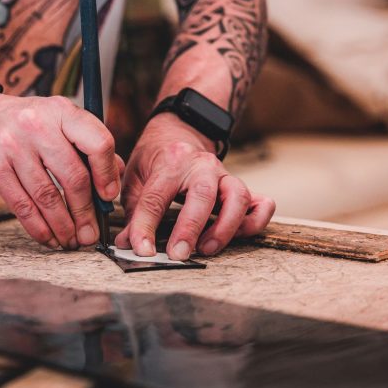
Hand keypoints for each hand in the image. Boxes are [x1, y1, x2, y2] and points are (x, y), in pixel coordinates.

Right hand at [0, 94, 123, 249]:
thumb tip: (115, 179)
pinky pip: (22, 206)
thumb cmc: (25, 123)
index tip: (109, 197)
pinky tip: (49, 237)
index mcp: (61, 111)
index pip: (97, 142)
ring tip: (72, 241)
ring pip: (47, 197)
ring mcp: (13, 147)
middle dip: (86, 212)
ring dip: (63, 226)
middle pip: (73, 177)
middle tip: (92, 234)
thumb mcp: (58, 120)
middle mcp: (37, 126)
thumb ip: (88, 145)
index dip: (107, 174)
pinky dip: (39, 228)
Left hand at [115, 115, 274, 259]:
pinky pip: (261, 203)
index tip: (141, 250)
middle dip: (191, 228)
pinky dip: (256, 221)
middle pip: (202, 195)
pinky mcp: (240, 187)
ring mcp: (225, 175)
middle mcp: (201, 166)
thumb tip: (126, 244)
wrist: (180, 133)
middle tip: (179, 255)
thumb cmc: (155, 159)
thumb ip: (134, 211)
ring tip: (206, 249)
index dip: (146, 226)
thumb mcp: (135, 177)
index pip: (156, 197)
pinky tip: (240, 234)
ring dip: (225, 227)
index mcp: (169, 162)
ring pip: (237, 197)